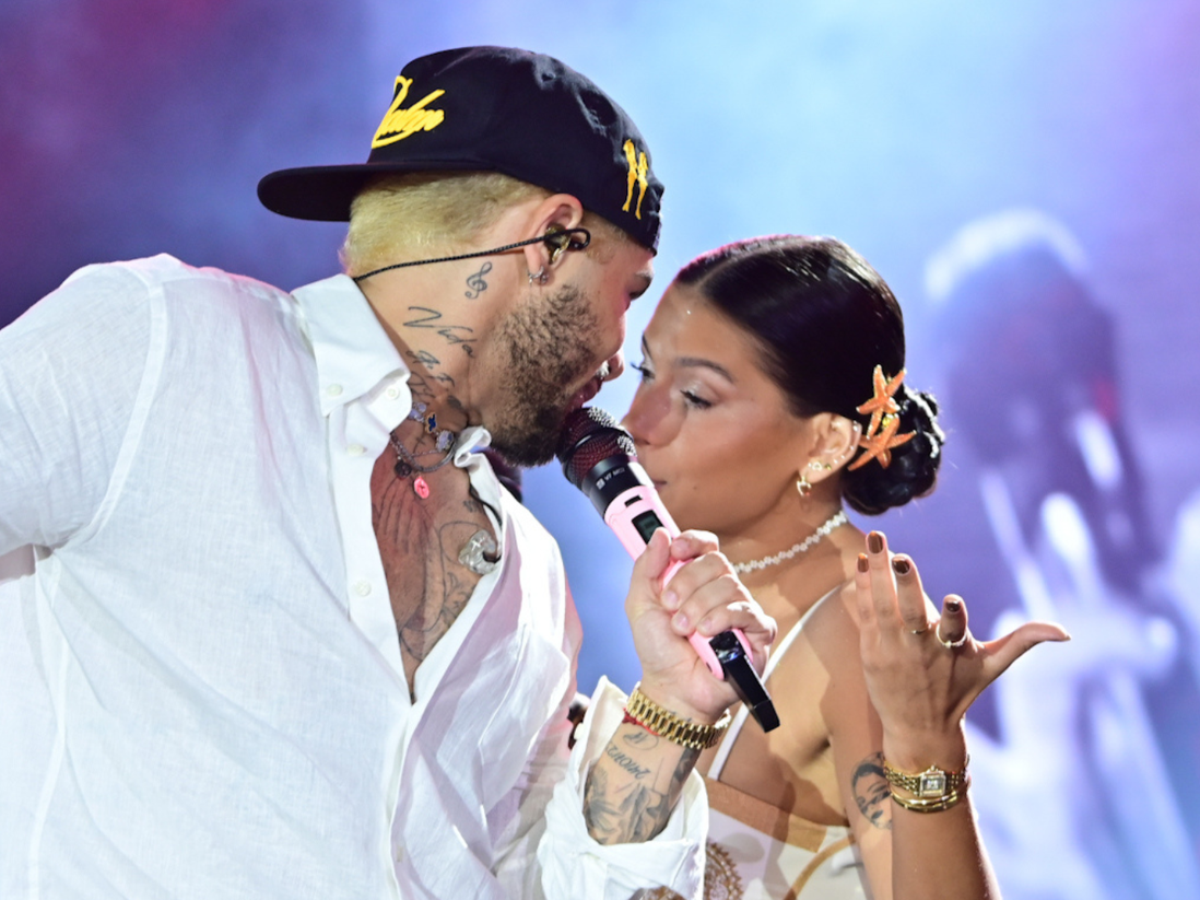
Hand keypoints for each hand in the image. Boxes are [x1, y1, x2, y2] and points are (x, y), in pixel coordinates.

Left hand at [625, 529, 775, 723]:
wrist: (671, 688)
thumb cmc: (658, 649)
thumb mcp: (640, 604)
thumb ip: (646, 567)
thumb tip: (661, 533)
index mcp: (696, 580)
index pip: (706, 546)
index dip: (693, 542)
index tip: (677, 550)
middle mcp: (721, 591)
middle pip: (717, 562)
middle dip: (688, 583)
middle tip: (671, 607)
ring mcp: (740, 610)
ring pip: (730, 586)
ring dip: (699, 607)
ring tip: (684, 630)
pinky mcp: (757, 633)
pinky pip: (749, 612)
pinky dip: (723, 619)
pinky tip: (707, 634)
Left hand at [855, 530, 1069, 767]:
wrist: (918, 728)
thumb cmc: (959, 690)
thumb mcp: (992, 666)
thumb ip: (1023, 641)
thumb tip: (1066, 633)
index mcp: (952, 650)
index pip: (954, 629)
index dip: (954, 615)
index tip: (951, 599)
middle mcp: (920, 649)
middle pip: (911, 612)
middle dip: (906, 584)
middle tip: (899, 556)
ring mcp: (892, 649)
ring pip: (882, 606)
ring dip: (876, 573)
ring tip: (874, 541)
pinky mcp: (871, 650)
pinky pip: (865, 613)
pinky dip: (862, 587)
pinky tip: (861, 560)